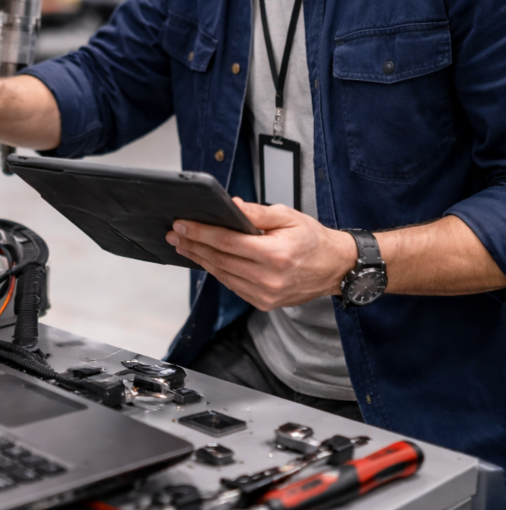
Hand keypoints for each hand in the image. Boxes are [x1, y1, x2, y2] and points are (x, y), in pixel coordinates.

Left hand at [166, 199, 355, 309]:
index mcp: (274, 254)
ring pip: (223, 275)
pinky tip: (206, 259)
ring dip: (200, 259)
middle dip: (193, 244)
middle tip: (174, 233)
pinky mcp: (264, 302)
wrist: (336, 268)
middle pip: (219, 259)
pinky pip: (233, 286)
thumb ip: (256, 213)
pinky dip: (217, 272)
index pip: (226, 242)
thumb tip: (230, 206)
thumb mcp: (288, 216)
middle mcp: (268, 278)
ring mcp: (266, 294)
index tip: (182, 224)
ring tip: (184, 246)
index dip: (200, 232)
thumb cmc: (314, 240)